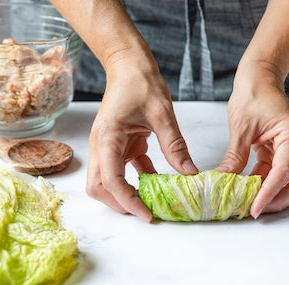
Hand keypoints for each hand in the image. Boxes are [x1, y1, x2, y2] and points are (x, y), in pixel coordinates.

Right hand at [86, 61, 197, 221]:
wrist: (130, 65)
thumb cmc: (141, 82)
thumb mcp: (162, 114)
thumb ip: (175, 145)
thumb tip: (189, 173)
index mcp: (108, 138)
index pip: (110, 180)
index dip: (127, 201)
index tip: (146, 214)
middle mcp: (102, 145)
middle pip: (99, 187)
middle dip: (118, 204)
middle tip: (146, 212)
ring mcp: (109, 147)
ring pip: (108, 182)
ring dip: (126, 194)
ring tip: (152, 202)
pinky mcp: (120, 145)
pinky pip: (126, 170)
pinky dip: (139, 180)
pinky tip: (158, 182)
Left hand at [217, 65, 288, 218]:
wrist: (259, 79)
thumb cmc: (254, 94)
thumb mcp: (241, 128)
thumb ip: (235, 157)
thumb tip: (223, 181)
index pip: (284, 171)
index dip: (270, 193)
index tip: (255, 208)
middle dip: (278, 200)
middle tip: (256, 211)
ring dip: (273, 194)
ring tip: (251, 203)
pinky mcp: (283, 152)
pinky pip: (278, 174)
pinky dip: (265, 184)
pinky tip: (249, 190)